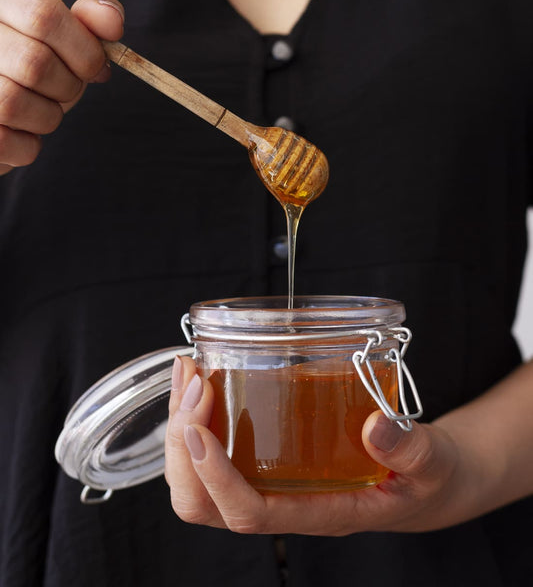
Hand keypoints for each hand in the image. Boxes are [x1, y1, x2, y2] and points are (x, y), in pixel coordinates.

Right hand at [0, 0, 124, 173]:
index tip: (98, 68)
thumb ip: (90, 21)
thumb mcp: (60, 35)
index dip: (84, 49)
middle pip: (34, 63)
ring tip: (43, 109)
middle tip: (66, 90)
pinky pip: (3, 141)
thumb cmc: (30, 65)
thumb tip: (113, 23)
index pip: (43, 14)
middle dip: (68, 87)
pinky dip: (28, 146)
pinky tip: (24, 132)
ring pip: (13, 103)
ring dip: (48, 116)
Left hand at [165, 356, 492, 535]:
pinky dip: (194, 419)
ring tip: (187, 373)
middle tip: (192, 383)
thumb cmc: (425, 475)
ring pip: (197, 484)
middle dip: (182, 447)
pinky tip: (202, 380)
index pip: (250, 514)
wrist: (425, 480)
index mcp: (324, 513)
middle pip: (205, 504)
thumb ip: (411, 447)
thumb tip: (377, 426)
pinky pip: (213, 456)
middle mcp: (287, 505)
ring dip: (179, 430)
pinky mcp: (269, 463)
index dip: (215, 477)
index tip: (198, 428)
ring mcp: (273, 486)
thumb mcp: (432, 461)